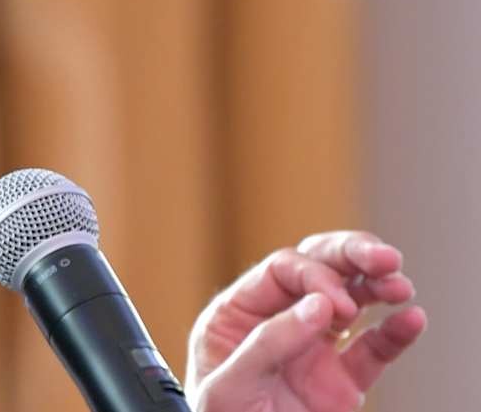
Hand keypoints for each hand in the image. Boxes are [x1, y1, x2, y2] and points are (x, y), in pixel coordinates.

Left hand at [185, 231, 425, 411]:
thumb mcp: (228, 385)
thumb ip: (267, 343)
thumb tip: (318, 304)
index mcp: (239, 312)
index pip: (282, 271)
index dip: (315, 277)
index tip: (338, 305)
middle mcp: (277, 321)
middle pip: (318, 269)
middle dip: (352, 256)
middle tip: (385, 258)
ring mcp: (312, 348)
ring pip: (350, 300)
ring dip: (377, 285)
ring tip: (400, 284)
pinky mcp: (341, 381)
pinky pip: (372, 349)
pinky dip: (394, 333)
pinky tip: (412, 318)